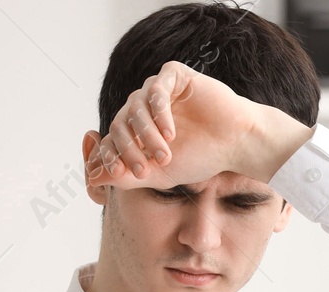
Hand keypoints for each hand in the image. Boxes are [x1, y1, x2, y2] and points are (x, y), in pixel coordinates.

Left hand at [85, 60, 313, 190]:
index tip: (118, 173)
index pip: (111, 138)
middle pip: (119, 123)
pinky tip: (171, 133)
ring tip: (165, 155)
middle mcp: (143, 108)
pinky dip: (159, 113)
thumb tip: (93, 178)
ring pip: (135, 107)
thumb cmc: (202, 158)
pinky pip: (156, 89)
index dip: (110, 155)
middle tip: (144, 170)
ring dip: (147, 135)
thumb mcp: (160, 175)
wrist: (236, 144)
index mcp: (137, 130)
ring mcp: (157, 90)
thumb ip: (126, 177)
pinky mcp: (174, 76)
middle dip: (129, 149)